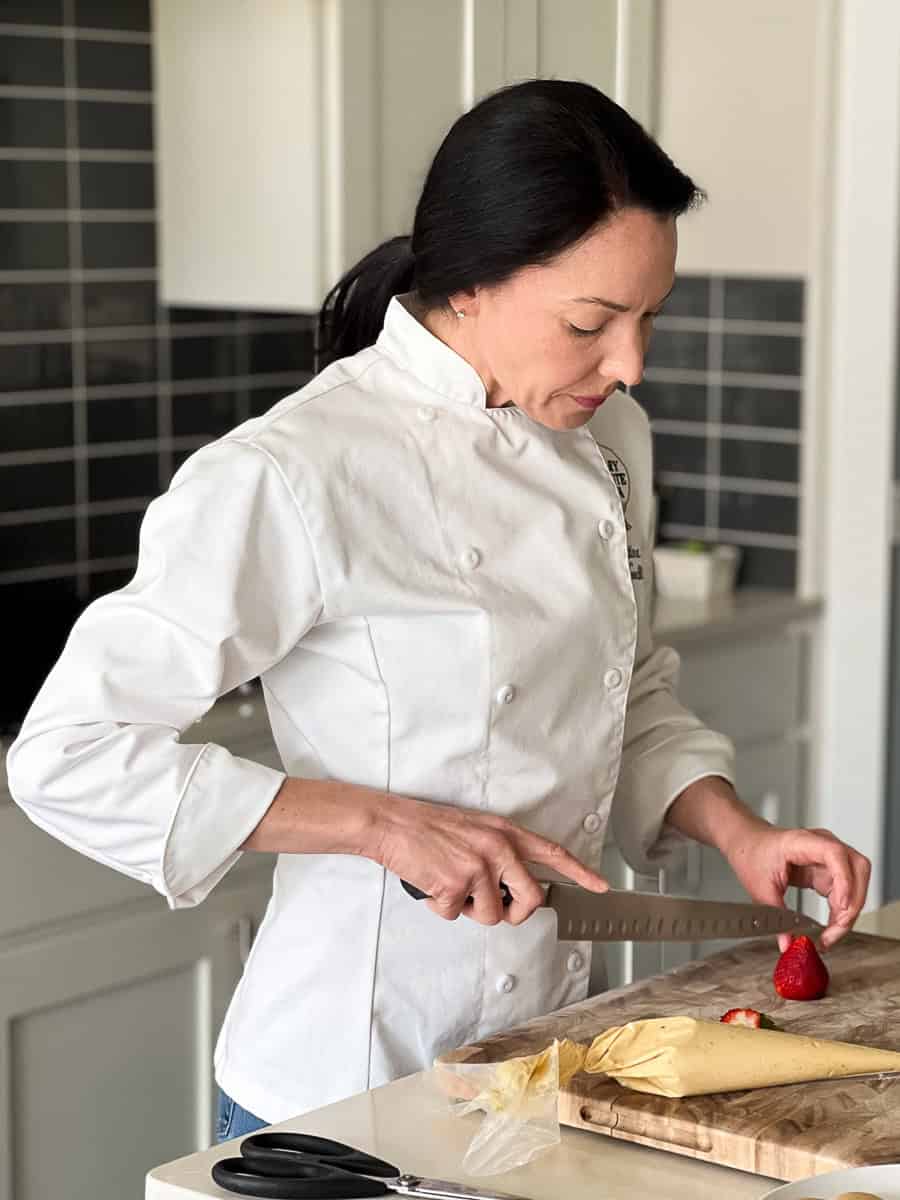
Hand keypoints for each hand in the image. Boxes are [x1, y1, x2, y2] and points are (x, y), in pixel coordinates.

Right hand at [369, 792, 607, 926]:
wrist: (392, 823)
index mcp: (505, 832)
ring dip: (467, 909)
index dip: (580, 872)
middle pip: (531, 899)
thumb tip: (510, 885)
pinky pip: (456, 915)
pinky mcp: (456, 884)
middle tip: (492, 906)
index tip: (600, 886)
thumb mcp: (474, 829)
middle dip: (514, 913)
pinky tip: (431, 885)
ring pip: (491, 915)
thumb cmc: (428, 827)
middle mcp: (498, 848)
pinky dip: (440, 907)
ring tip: (449, 885)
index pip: (553, 853)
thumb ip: (499, 852)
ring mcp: (478, 866)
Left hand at [722, 823, 870, 950]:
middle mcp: (822, 845)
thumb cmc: (751, 853)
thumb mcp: (759, 887)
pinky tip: (830, 926)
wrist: (747, 842)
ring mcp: (828, 856)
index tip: (841, 907)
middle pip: (857, 869)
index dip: (845, 881)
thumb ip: (776, 917)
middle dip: (853, 903)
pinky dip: (842, 910)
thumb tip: (788, 944)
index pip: (836, 855)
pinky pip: (846, 890)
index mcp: (803, 842)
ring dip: (850, 909)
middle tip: (835, 930)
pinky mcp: (828, 869)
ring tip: (831, 933)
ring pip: (857, 881)